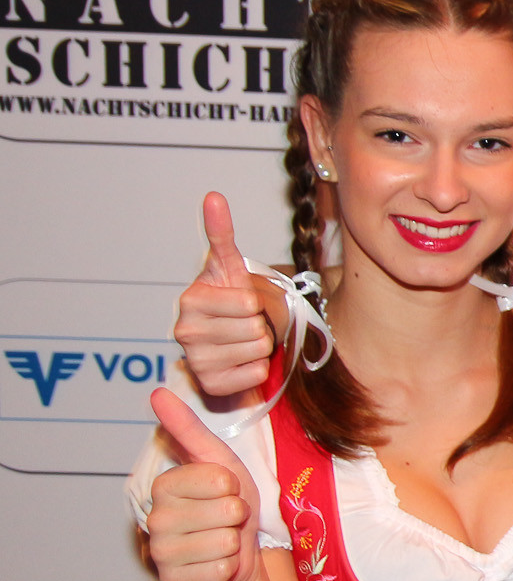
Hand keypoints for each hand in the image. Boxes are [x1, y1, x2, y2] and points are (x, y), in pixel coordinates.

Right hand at [145, 387, 262, 580]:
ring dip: (234, 543)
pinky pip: (221, 570)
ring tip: (221, 540)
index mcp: (165, 485)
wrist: (238, 554)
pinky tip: (216, 564)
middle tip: (225, 520)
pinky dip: (229, 568)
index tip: (225, 492)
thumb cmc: (230, 504)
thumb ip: (189, 428)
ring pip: (225, 543)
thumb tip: (157, 393)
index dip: (234, 487)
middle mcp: (156, 518)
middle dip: (238, 516)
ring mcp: (161, 553)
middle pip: (227, 512)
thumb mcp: (219, 462)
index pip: (220, 479)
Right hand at [173, 192, 279, 396]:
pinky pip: (255, 374)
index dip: (256, 304)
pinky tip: (239, 362)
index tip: (242, 305)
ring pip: (257, 351)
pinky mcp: (210, 385)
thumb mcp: (229, 267)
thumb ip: (221, 233)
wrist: (227, 343)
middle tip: (245, 325)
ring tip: (242, 341)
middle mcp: (185, 331)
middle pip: (255, 329)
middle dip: (259, 326)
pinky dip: (255, 369)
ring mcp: (195, 360)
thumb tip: (214, 196)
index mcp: (191, 300)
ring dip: (259, 347)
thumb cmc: (231, 303)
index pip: (249, 303)